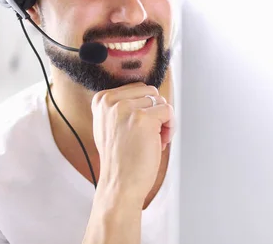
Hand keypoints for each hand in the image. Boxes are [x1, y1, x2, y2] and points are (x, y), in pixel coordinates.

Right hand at [91, 82, 174, 201]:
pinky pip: (168, 111)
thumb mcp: (110, 124)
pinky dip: (171, 126)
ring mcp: (126, 109)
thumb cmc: (120, 158)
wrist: (119, 184)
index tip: (139, 127)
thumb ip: (122, 106)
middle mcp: (111, 101)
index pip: (137, 88)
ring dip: (163, 121)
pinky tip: (161, 142)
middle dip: (155, 111)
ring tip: (153, 139)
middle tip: (149, 134)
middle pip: (151, 92)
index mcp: (102, 100)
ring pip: (161, 101)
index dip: (145, 108)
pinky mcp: (143, 118)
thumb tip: (147, 92)